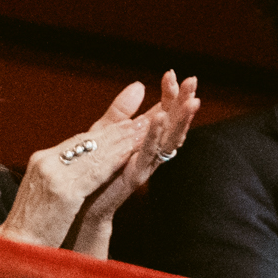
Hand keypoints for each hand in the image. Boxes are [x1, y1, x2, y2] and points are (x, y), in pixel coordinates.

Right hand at [4, 78, 159, 248]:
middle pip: (87, 142)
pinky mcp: (61, 190)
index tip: (127, 123)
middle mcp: (45, 161)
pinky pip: (94, 171)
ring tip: (143, 130)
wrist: (16, 249)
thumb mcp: (48, 195)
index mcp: (41, 161)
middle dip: (117, 131)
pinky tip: (130, 153)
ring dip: (121, 141)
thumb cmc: (33, 228)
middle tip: (141, 119)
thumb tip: (82, 169)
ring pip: (94, 153)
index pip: (78, 142)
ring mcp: (52, 173)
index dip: (105, 133)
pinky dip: (114, 160)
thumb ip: (64, 178)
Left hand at [83, 71, 199, 224]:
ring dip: (181, 119)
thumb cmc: (97, 169)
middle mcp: (151, 150)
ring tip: (192, 101)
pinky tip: (160, 118)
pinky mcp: (136, 175)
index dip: (170, 93)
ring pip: (170, 139)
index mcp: (145, 137)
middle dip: (184, 102)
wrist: (84, 205)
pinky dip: (155, 135)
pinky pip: (148, 153)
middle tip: (193, 80)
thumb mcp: (107, 131)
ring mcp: (146, 163)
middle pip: (174, 123)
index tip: (172, 73)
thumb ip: (122, 110)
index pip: (165, 111)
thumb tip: (140, 84)